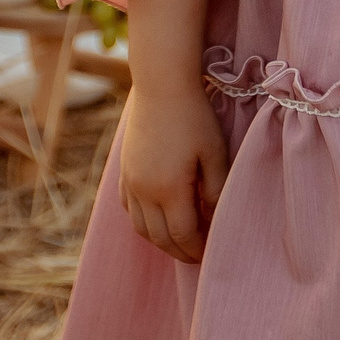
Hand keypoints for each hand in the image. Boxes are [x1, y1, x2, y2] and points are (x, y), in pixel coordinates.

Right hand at [116, 82, 229, 262]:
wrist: (161, 84)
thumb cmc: (194, 116)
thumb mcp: (214, 152)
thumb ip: (215, 189)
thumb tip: (213, 217)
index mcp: (169, 189)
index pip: (182, 235)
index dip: (196, 249)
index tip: (210, 253)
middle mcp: (144, 191)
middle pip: (159, 237)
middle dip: (179, 251)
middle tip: (197, 255)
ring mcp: (130, 181)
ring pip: (140, 227)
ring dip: (159, 239)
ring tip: (179, 240)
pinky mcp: (123, 170)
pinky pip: (129, 207)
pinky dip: (142, 220)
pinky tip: (157, 217)